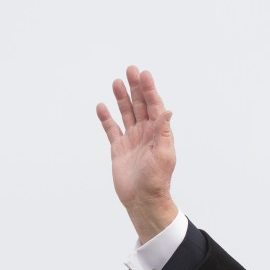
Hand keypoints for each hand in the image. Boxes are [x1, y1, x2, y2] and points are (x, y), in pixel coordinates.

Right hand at [96, 65, 178, 241]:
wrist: (142, 199)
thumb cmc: (156, 180)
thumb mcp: (163, 154)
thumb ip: (163, 131)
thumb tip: (167, 111)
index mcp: (158, 133)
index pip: (154, 106)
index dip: (149, 90)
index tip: (144, 74)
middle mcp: (145, 133)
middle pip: (140, 105)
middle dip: (136, 88)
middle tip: (131, 70)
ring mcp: (132, 139)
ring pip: (126, 113)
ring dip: (122, 98)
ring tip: (117, 82)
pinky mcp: (119, 148)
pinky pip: (111, 129)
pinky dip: (106, 118)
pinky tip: (102, 106)